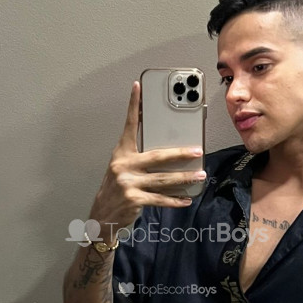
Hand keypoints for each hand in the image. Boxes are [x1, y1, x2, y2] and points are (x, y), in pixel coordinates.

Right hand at [89, 81, 204, 236]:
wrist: (102, 215)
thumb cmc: (116, 188)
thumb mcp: (123, 168)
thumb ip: (140, 158)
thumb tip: (169, 153)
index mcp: (121, 153)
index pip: (129, 125)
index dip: (134, 105)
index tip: (138, 86)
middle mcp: (124, 166)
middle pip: (157, 156)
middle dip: (180, 153)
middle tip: (197, 150)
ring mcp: (128, 183)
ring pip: (163, 179)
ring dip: (184, 178)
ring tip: (200, 175)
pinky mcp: (134, 199)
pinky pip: (160, 199)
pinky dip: (175, 199)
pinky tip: (186, 198)